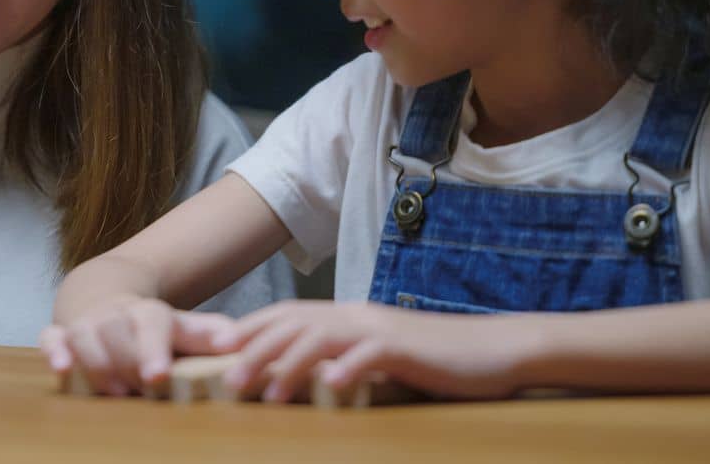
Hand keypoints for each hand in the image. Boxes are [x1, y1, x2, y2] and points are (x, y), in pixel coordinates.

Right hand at [39, 296, 238, 396]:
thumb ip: (206, 336)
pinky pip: (50, 337)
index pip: (152, 321)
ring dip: (96, 363)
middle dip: (124, 360)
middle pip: (115, 328)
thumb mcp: (181, 329)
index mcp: (148, 312)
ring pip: (83, 332)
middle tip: (135, 392)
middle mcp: (115, 313)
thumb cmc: (152, 328)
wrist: (108, 299)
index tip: (158, 375)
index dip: (153, 347)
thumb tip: (235, 343)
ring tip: (112, 393)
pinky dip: (54, 350)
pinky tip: (62, 368)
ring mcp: (86, 322)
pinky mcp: (61, 334)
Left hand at [211, 300, 531, 401]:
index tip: (217, 350)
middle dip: (256, 349)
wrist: (492, 349)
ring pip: (322, 339)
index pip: (288, 317)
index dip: (251, 330)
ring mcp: (380, 329)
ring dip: (289, 365)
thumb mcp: (378, 357)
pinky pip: (371, 356)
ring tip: (265, 393)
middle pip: (294, 325)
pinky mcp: (406, 349)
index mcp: (347, 316)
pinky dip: (347, 369)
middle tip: (225, 379)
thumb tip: (305, 375)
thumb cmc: (432, 359)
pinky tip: (329, 388)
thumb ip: (342, 358)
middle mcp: (356, 316)